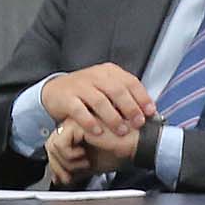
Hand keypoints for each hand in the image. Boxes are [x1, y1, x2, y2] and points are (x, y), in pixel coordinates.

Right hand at [40, 63, 154, 140]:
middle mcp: (95, 76)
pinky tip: (97, 132)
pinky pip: (79, 110)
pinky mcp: (66, 98)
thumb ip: (124, 95)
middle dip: (130, 108)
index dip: (142, 97)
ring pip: (100, 101)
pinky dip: (89, 122)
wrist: (54, 90)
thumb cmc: (86, 93)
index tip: (150, 112)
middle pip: (117, 90)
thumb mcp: (106, 88)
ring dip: (112, 117)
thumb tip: (148, 112)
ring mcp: (80, 86)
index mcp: (109, 72)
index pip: (130, 82)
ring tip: (121, 130)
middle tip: (138, 123)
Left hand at [43, 119, 136, 188]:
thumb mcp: (91, 165)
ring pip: (52, 145)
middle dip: (58, 167)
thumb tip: (58, 179)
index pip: (54, 148)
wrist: (133, 145)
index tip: (66, 179)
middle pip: (50, 146)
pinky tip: (86, 156)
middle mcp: (73, 124)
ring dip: (66, 162)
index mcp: (76, 131)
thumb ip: (74, 170)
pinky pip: (60, 144)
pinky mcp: (77, 123)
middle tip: (71, 177)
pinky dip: (70, 156)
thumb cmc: (119, 152)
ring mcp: (74, 122)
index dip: (57, 166)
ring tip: (85, 163)